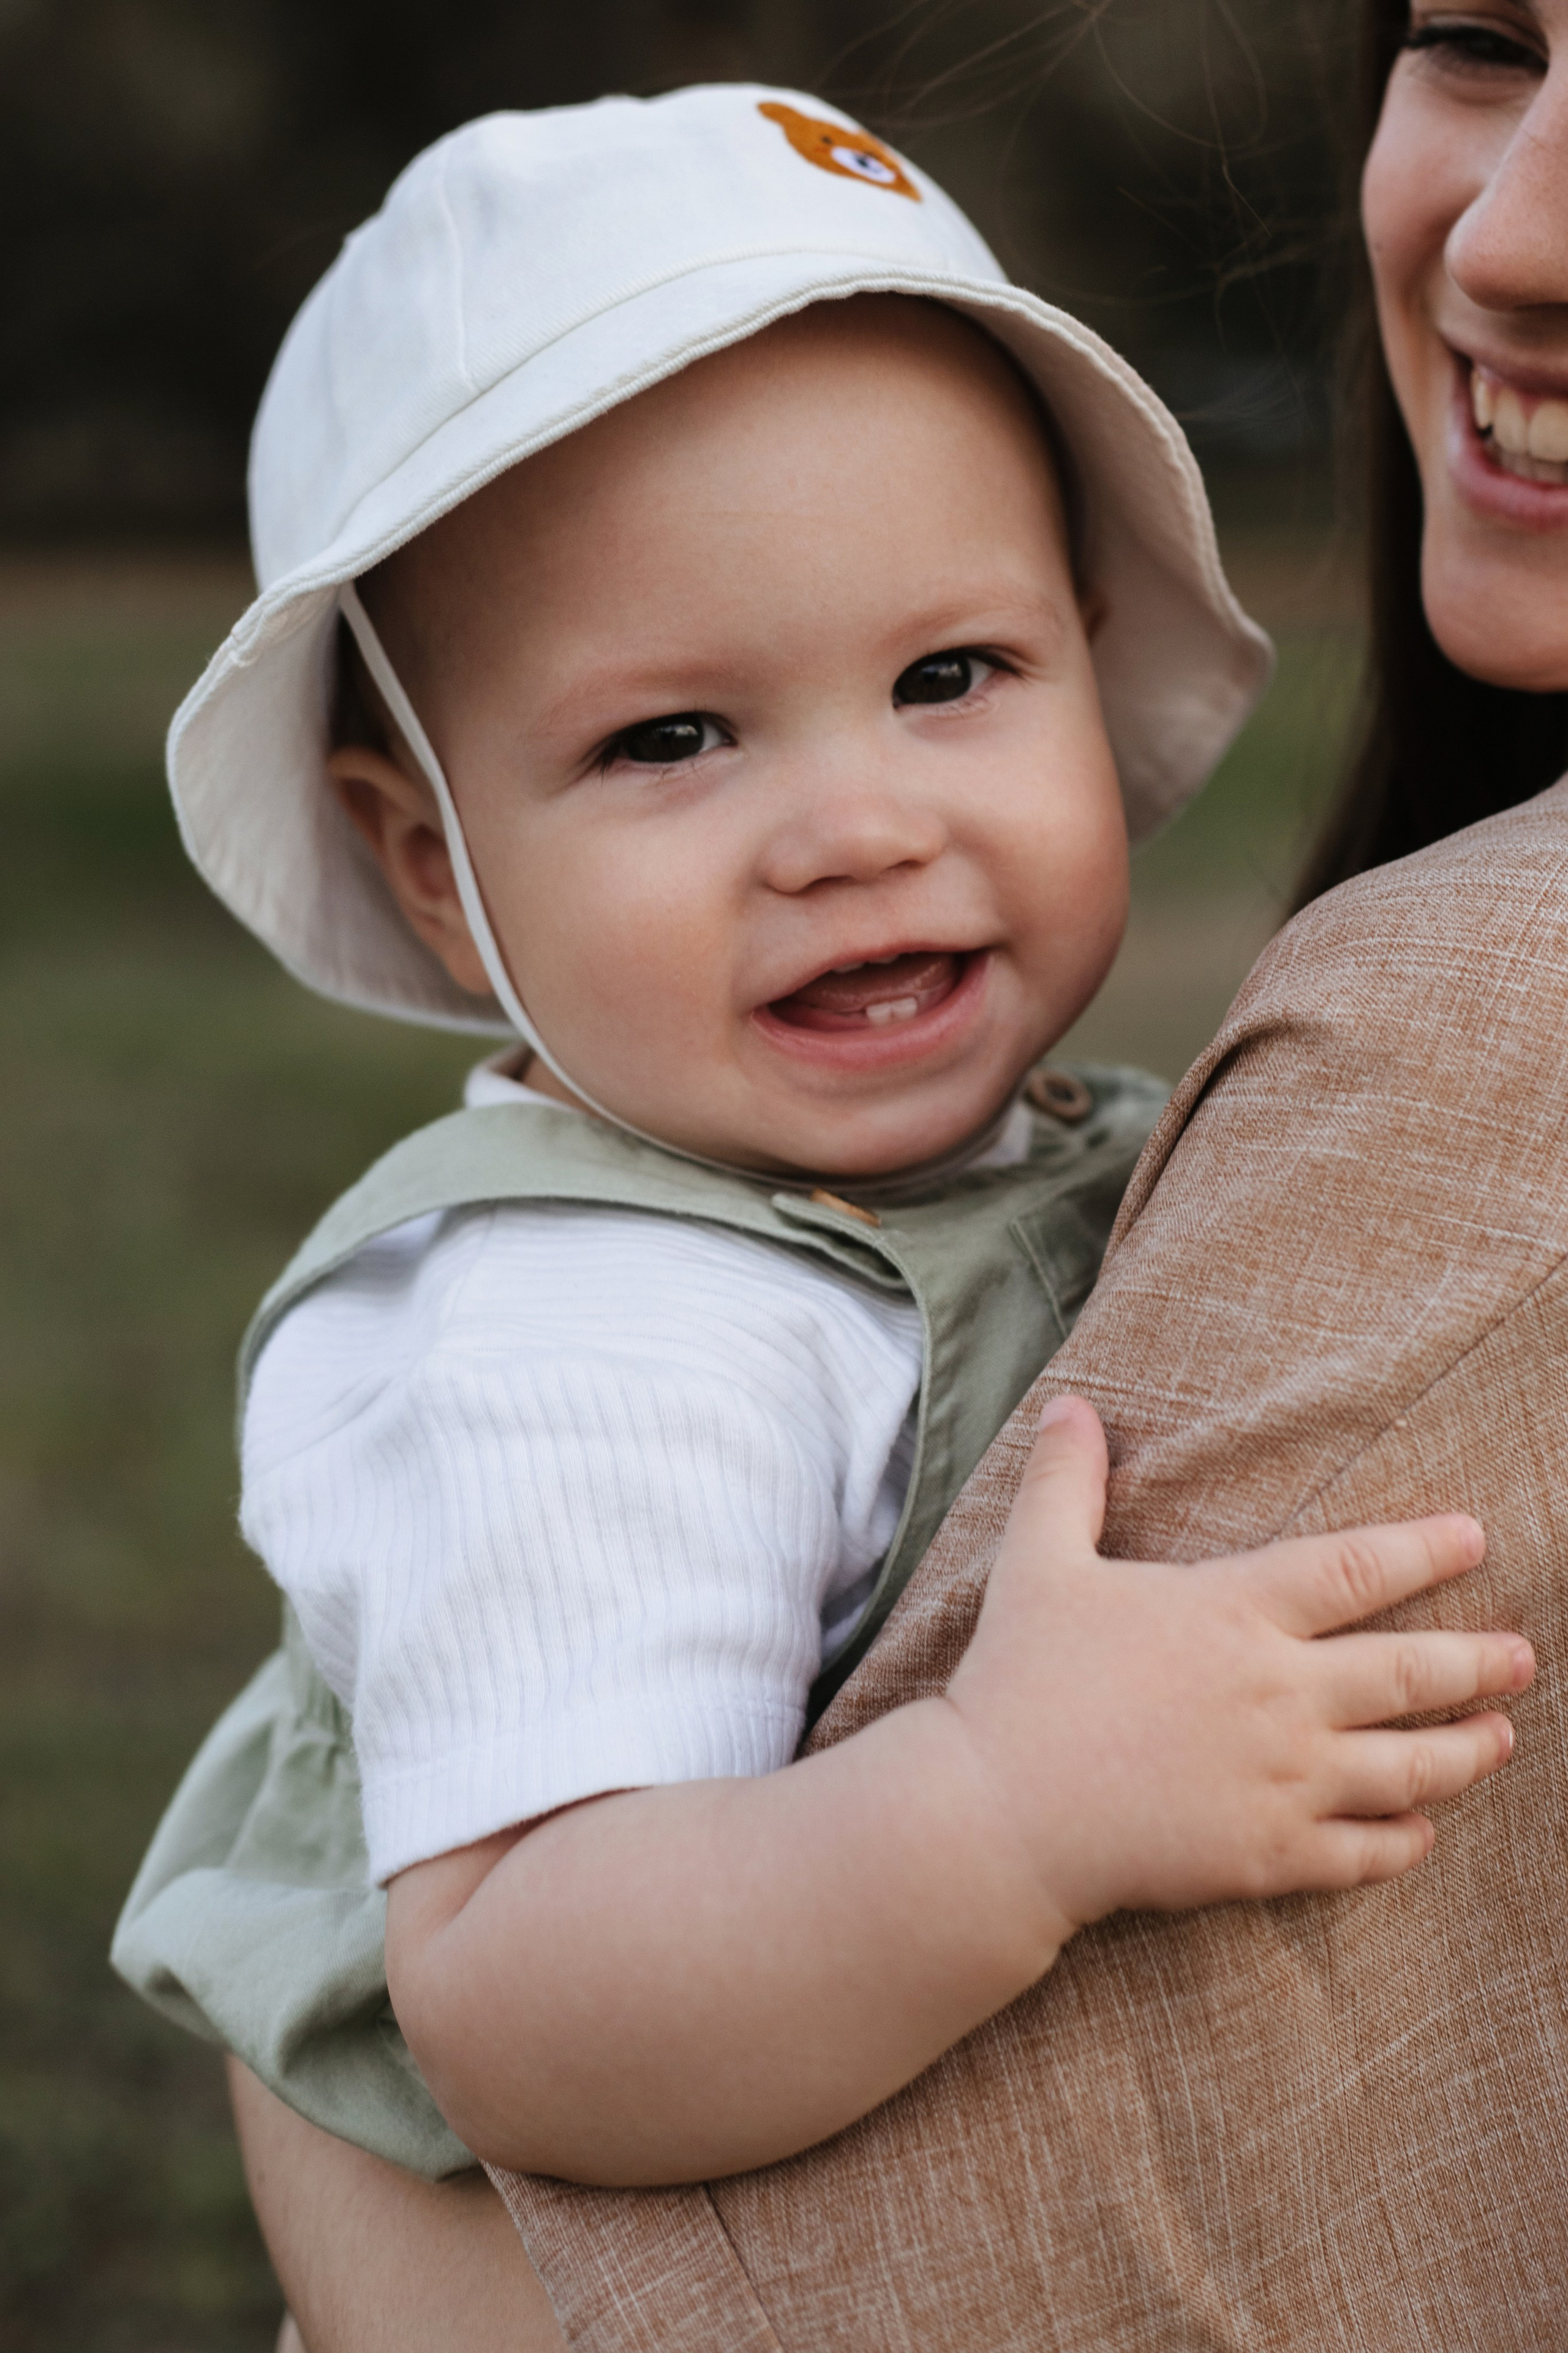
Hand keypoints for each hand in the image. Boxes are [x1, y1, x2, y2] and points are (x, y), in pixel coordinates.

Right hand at [944, 1396, 1532, 1942]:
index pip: (1354, 1569)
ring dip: (1464, 1751)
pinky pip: (1363, 1852)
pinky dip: (1404, 1842)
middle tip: (1522, 1656)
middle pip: (1408, 1672)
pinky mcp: (1268, 1856)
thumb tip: (1072, 1404)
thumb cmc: (1020, 1681)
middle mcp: (1279, 1693)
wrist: (1001, 1813)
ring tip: (1501, 1739)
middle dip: (1476, 1661)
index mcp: (1233, 1613)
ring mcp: (1283, 1780)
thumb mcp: (1038, 1563)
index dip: (1422, 1550)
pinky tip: (1425, 1833)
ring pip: (1407, 1767)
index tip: (1476, 1538)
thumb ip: (1066, 1482)